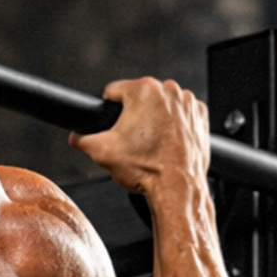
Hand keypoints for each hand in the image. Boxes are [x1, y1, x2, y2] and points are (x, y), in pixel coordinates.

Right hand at [69, 76, 209, 193]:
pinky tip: (168, 141)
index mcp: (143, 90)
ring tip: (152, 142)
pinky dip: (175, 124)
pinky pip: (181, 114)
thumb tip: (76, 136)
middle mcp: (168, 90)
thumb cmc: (147, 168)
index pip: (114, 90)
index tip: (113, 122)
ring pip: (161, 105)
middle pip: (140, 98)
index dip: (109, 109)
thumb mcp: (102, 152)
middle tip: (133, 139)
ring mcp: (186, 102)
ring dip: (155, 118)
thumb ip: (82, 140)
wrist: (177, 187)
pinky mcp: (199, 115)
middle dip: (134, 114)